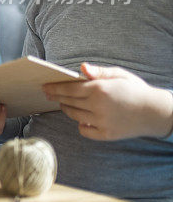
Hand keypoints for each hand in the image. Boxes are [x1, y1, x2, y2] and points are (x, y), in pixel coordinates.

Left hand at [43, 63, 172, 140]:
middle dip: (57, 97)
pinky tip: (82, 118)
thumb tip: (81, 67)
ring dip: (67, 109)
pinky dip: (81, 124)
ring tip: (65, 104)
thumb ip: (99, 72)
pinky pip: (84, 130)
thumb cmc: (135, 90)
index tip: (45, 87)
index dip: (54, 88)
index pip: (69, 89)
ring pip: (74, 115)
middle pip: (69, 102)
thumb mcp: (119, 75)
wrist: (155, 112)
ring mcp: (101, 122)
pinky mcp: (106, 134)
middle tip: (49, 94)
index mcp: (100, 89)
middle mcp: (98, 106)